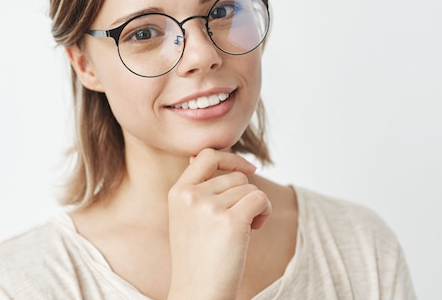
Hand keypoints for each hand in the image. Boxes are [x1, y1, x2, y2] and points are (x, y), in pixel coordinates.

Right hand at [167, 149, 271, 299]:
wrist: (198, 293)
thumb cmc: (197, 258)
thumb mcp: (185, 217)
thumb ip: (194, 187)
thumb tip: (200, 156)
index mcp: (177, 192)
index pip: (206, 155)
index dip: (230, 158)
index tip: (248, 170)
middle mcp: (190, 196)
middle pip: (235, 176)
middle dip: (244, 195)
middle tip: (236, 221)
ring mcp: (209, 207)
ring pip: (249, 188)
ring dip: (254, 207)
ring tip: (241, 231)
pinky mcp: (231, 221)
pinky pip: (260, 198)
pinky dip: (264, 212)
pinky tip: (254, 229)